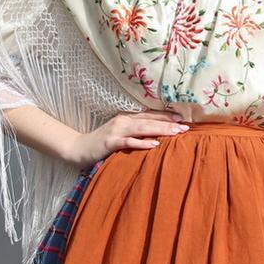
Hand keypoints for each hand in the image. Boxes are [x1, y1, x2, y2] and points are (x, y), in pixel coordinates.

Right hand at [64, 111, 188, 166]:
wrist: (78, 148)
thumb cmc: (101, 143)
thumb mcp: (119, 134)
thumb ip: (134, 133)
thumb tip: (155, 136)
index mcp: (127, 118)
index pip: (150, 115)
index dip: (167, 116)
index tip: (183, 118)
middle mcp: (123, 121)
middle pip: (150, 121)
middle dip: (169, 123)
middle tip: (186, 126)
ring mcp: (116, 130)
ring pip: (143, 129)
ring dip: (161, 130)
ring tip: (176, 132)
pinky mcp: (110, 142)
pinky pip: (129, 142)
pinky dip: (142, 143)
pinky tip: (155, 145)